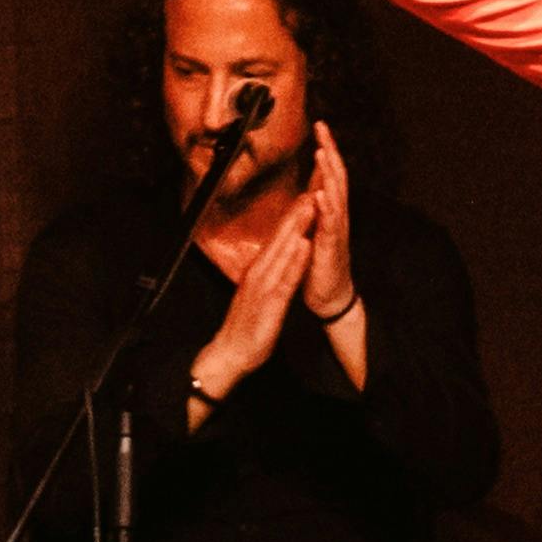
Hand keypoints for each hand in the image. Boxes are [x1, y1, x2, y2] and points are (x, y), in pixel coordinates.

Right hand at [191, 195, 314, 408]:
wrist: (230, 352)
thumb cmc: (246, 325)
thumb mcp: (258, 294)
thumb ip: (268, 275)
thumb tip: (278, 259)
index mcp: (257, 271)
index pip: (276, 239)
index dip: (291, 217)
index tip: (305, 195)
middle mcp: (258, 273)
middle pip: (279, 238)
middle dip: (296, 213)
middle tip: (311, 189)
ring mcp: (263, 287)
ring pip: (282, 252)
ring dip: (296, 229)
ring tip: (310, 207)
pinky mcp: (269, 303)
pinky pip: (285, 279)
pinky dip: (295, 261)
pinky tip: (304, 246)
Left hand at [299, 125, 358, 322]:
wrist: (329, 298)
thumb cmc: (320, 265)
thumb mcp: (313, 231)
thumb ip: (312, 211)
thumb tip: (310, 190)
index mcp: (330, 211)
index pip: (329, 174)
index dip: (326, 150)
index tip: (320, 126)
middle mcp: (337, 217)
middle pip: (336, 177)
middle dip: (330, 151)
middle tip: (323, 127)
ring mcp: (336, 231)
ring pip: (336, 197)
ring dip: (329, 174)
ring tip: (322, 152)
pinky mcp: (332, 248)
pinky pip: (330, 226)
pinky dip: (326, 209)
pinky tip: (320, 195)